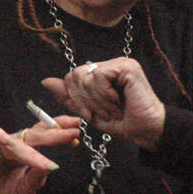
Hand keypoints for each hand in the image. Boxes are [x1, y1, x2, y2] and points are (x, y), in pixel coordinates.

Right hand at [0, 117, 80, 193]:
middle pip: (33, 133)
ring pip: (14, 137)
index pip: (42, 138)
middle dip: (54, 131)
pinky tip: (6, 139)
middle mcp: (9, 147)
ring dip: (30, 146)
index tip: (77, 131)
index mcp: (21, 155)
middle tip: (72, 130)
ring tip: (43, 160)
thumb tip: (50, 166)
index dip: (58, 132)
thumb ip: (35, 180)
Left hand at [42, 57, 165, 150]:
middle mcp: (110, 64)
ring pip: (85, 76)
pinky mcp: (126, 66)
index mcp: (101, 73)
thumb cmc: (123, 122)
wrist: (146, 130)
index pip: (72, 77)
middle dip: (84, 100)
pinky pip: (98, 76)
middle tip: (101, 113)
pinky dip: (104, 94)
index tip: (89, 114)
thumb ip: (69, 96)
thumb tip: (46, 81)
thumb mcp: (89, 112)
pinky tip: (117, 101)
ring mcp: (119, 63)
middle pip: (75, 74)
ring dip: (96, 100)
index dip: (75, 98)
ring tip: (112, 109)